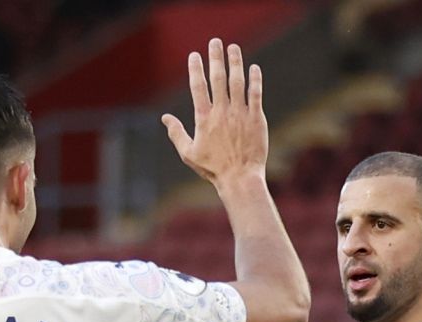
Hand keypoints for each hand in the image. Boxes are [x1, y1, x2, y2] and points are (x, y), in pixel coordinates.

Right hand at [163, 38, 265, 188]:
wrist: (240, 178)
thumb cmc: (213, 168)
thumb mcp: (188, 153)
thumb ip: (176, 133)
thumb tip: (165, 118)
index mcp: (204, 118)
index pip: (198, 87)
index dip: (196, 69)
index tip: (195, 55)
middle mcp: (222, 112)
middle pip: (218, 78)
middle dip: (216, 57)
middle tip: (215, 42)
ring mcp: (240, 114)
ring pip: (237, 82)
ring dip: (235, 62)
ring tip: (234, 48)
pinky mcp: (256, 119)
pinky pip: (255, 94)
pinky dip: (255, 80)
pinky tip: (254, 68)